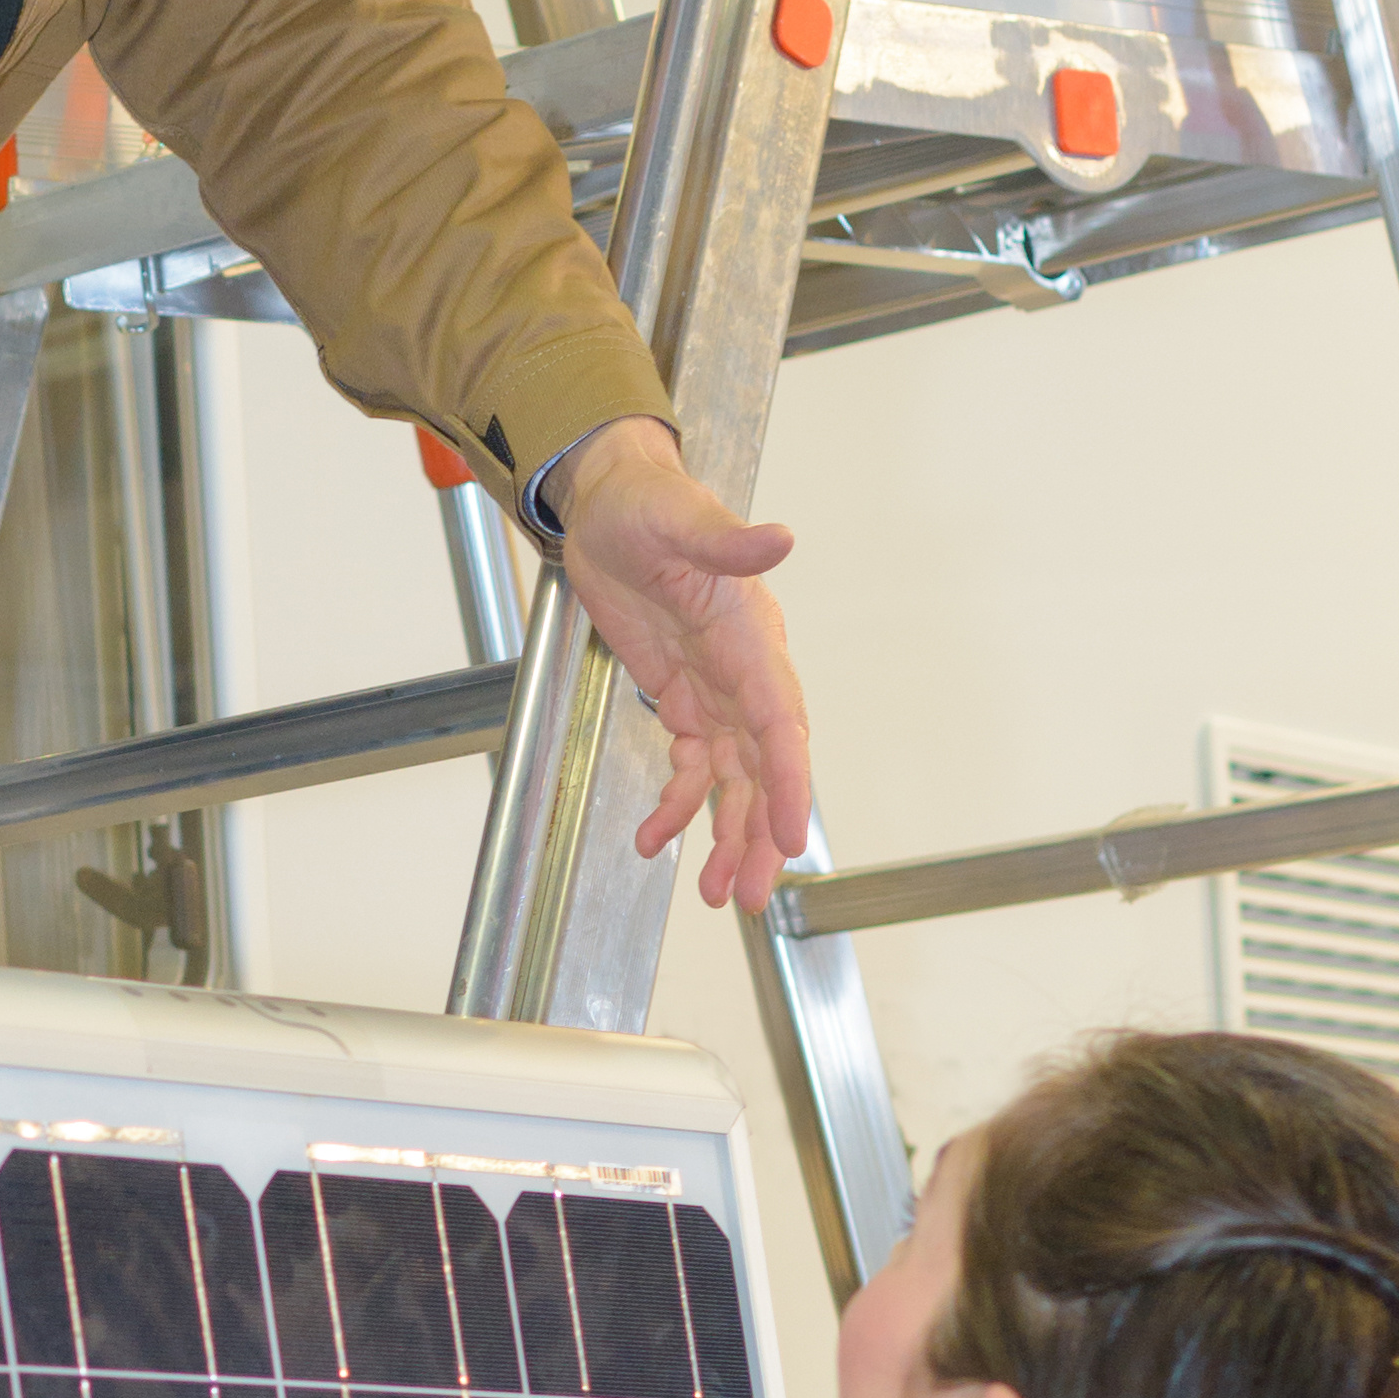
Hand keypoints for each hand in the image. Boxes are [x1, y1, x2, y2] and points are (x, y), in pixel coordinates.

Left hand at [551, 419, 812, 912]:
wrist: (609, 503)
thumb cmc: (646, 504)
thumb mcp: (678, 517)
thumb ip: (726, 541)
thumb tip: (780, 539)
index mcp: (749, 637)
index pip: (779, 719)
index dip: (788, 779)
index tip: (789, 832)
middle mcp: (741, 672)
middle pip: (764, 767)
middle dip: (761, 833)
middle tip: (754, 893)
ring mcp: (714, 690)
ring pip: (733, 780)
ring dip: (728, 836)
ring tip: (719, 894)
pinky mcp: (682, 698)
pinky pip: (691, 766)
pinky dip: (677, 805)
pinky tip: (656, 839)